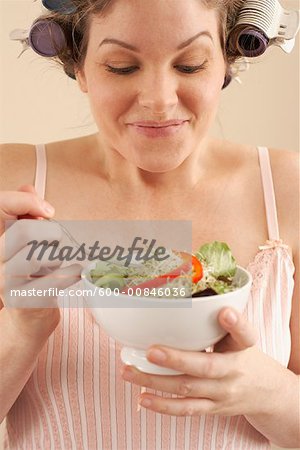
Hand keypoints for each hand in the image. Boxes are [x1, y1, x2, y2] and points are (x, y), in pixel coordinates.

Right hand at [0, 185, 81, 339]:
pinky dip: (71, 272)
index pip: (1, 209)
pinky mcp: (24, 300)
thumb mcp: (26, 242)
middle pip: (23, 232)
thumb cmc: (31, 274)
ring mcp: (7, 282)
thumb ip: (26, 214)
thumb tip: (29, 187)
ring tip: (63, 259)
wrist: (26, 319)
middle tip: (60, 237)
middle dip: (49, 231)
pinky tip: (76, 271)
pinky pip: (53, 280)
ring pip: (40, 255)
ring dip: (59, 255)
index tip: (48, 211)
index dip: (25, 202)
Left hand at [121, 308, 291, 416]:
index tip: (225, 313)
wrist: (264, 392)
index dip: (235, 323)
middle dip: (177, 360)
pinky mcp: (211, 408)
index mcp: (243, 347)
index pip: (244, 335)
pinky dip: (163, 405)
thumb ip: (222, 321)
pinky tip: (143, 397)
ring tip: (130, 371)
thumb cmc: (243, 356)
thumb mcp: (240, 336)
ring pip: (187, 389)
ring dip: (156, 381)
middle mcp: (233, 372)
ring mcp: (221, 393)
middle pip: (206, 367)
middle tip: (152, 351)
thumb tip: (196, 301)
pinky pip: (186, 410)